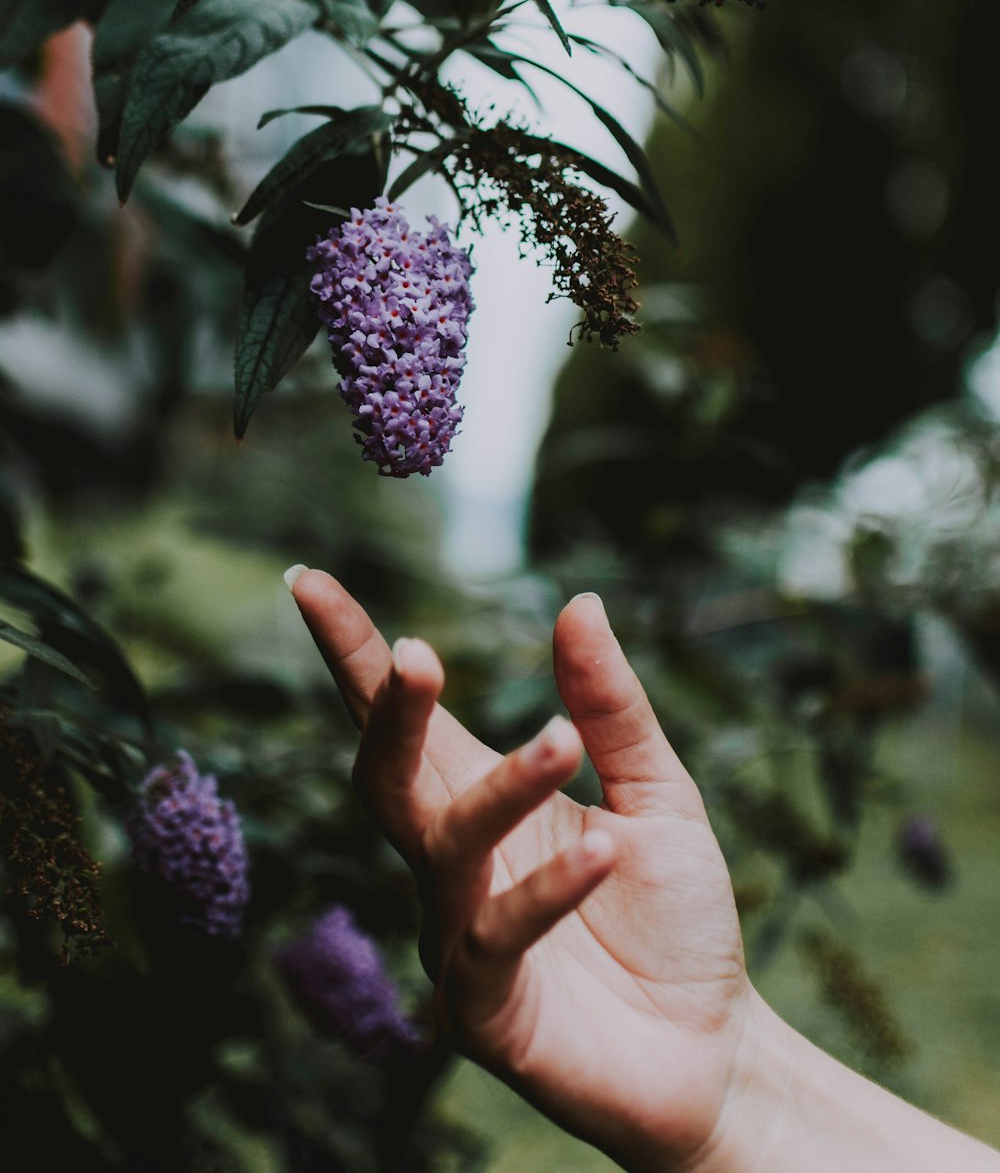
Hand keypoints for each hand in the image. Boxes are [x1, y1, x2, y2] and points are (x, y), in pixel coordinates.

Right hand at [290, 570, 754, 1171]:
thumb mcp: (659, 793)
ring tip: (561, 743)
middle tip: (419, 658)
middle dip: (390, 715)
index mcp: (478, 798)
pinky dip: (545, 890)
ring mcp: (457, 936)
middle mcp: (451, 862)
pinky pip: (496, 937)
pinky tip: (602, 849)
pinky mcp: (485, 1011)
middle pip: (388, 778)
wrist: (713, 1050)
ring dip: (500, 789)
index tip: (308, 581)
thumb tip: (578, 600)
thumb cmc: (672, 917)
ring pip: (443, 848)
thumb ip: (611, 708)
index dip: (353, 652)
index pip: (400, 717)